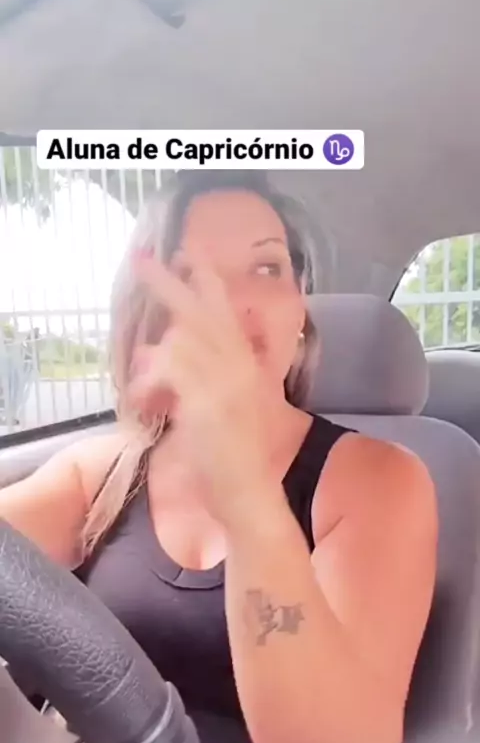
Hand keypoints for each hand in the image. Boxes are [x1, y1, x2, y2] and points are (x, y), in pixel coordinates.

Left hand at [129, 253, 279, 522]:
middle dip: (167, 283)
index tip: (188, 250)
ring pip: (179, 343)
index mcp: (245, 363)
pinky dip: (150, 384)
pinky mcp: (209, 405)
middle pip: (199, 312)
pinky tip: (146, 400)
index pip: (225, 310)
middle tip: (141, 258)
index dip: (206, 278)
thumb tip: (176, 350)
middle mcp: (239, 366)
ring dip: (151, 363)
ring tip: (146, 389)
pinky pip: (171, 375)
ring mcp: (226, 384)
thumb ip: (218, 372)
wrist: (251, 492)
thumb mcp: (236, 402)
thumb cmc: (239, 453)